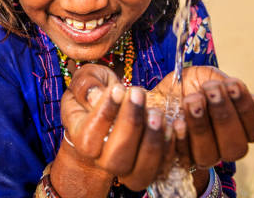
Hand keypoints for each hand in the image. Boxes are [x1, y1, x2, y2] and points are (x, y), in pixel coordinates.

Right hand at [51, 64, 172, 193]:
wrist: (112, 108)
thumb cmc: (97, 92)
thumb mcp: (86, 79)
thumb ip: (86, 85)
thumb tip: (95, 96)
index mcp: (81, 139)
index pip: (89, 138)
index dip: (104, 115)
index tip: (117, 90)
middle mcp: (102, 161)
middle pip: (115, 160)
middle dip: (130, 125)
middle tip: (138, 94)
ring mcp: (127, 169)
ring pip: (139, 173)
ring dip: (152, 141)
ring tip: (156, 111)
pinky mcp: (150, 169)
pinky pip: (162, 168)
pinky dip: (170, 148)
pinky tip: (172, 124)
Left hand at [151, 66, 253, 168]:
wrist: (155, 92)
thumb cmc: (187, 85)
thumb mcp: (206, 77)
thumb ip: (227, 87)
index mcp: (239, 129)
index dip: (246, 109)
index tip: (232, 85)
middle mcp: (224, 147)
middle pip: (236, 147)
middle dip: (224, 116)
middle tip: (211, 91)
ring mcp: (202, 156)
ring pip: (209, 155)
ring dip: (202, 126)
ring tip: (192, 99)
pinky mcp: (178, 159)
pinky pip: (183, 158)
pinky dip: (181, 138)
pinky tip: (176, 120)